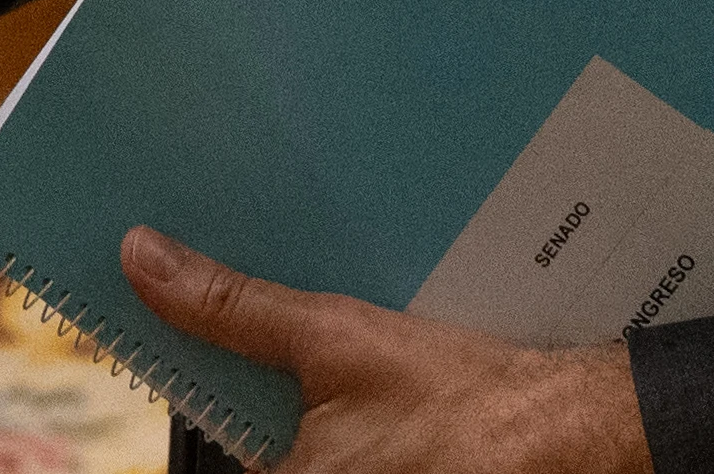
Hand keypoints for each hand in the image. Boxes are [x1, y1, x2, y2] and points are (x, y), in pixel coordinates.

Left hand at [118, 232, 653, 473]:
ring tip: (329, 337)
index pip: (219, 432)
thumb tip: (142, 260)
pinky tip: (373, 367)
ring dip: (310, 385)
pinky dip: (348, 402)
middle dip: (267, 382)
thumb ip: (231, 309)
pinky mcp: (403, 472)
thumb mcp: (333, 336)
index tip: (198, 321)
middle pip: (265, 432)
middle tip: (290, 327)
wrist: (571, 428)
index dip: (211, 375)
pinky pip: (348, 435)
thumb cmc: (462, 400)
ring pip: (310, 429)